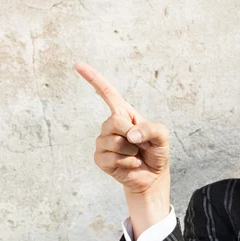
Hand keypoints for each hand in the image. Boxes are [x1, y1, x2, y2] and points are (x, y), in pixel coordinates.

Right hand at [74, 61, 170, 220]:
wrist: (152, 175)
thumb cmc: (156, 151)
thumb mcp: (162, 136)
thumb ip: (151, 129)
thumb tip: (130, 135)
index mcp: (124, 113)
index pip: (106, 93)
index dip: (93, 78)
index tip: (77, 65)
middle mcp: (110, 125)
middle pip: (114, 122)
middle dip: (131, 134)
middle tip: (140, 143)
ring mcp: (103, 142)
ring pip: (113, 142)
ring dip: (131, 151)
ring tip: (135, 153)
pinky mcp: (100, 159)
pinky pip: (111, 158)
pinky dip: (127, 162)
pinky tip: (131, 163)